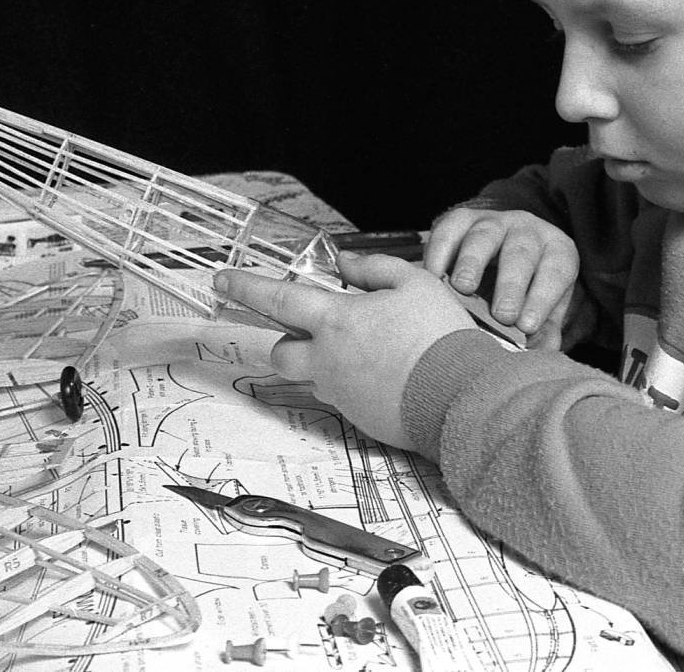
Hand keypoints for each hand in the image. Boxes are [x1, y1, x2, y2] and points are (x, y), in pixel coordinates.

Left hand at [213, 252, 474, 449]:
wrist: (461, 395)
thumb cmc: (439, 335)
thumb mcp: (414, 283)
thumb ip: (374, 269)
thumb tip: (346, 265)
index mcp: (336, 321)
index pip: (276, 300)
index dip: (246, 287)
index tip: (222, 280)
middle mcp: (327, 360)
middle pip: (282, 352)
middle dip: (291, 341)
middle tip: (321, 330)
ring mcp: (340, 393)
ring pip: (313, 377)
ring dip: (326, 363)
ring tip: (372, 353)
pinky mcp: (357, 418)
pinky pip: (342, 397)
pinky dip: (355, 384)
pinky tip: (388, 375)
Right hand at [423, 208, 578, 347]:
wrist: (495, 265)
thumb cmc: (523, 296)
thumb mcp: (541, 312)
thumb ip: (543, 334)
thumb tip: (540, 351)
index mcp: (557, 253)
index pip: (555, 272)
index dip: (542, 298)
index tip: (527, 326)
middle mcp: (528, 231)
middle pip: (521, 252)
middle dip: (511, 284)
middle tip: (501, 315)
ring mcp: (494, 222)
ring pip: (485, 236)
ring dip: (472, 262)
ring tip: (463, 289)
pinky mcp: (461, 220)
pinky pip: (450, 229)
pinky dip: (440, 250)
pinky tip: (434, 276)